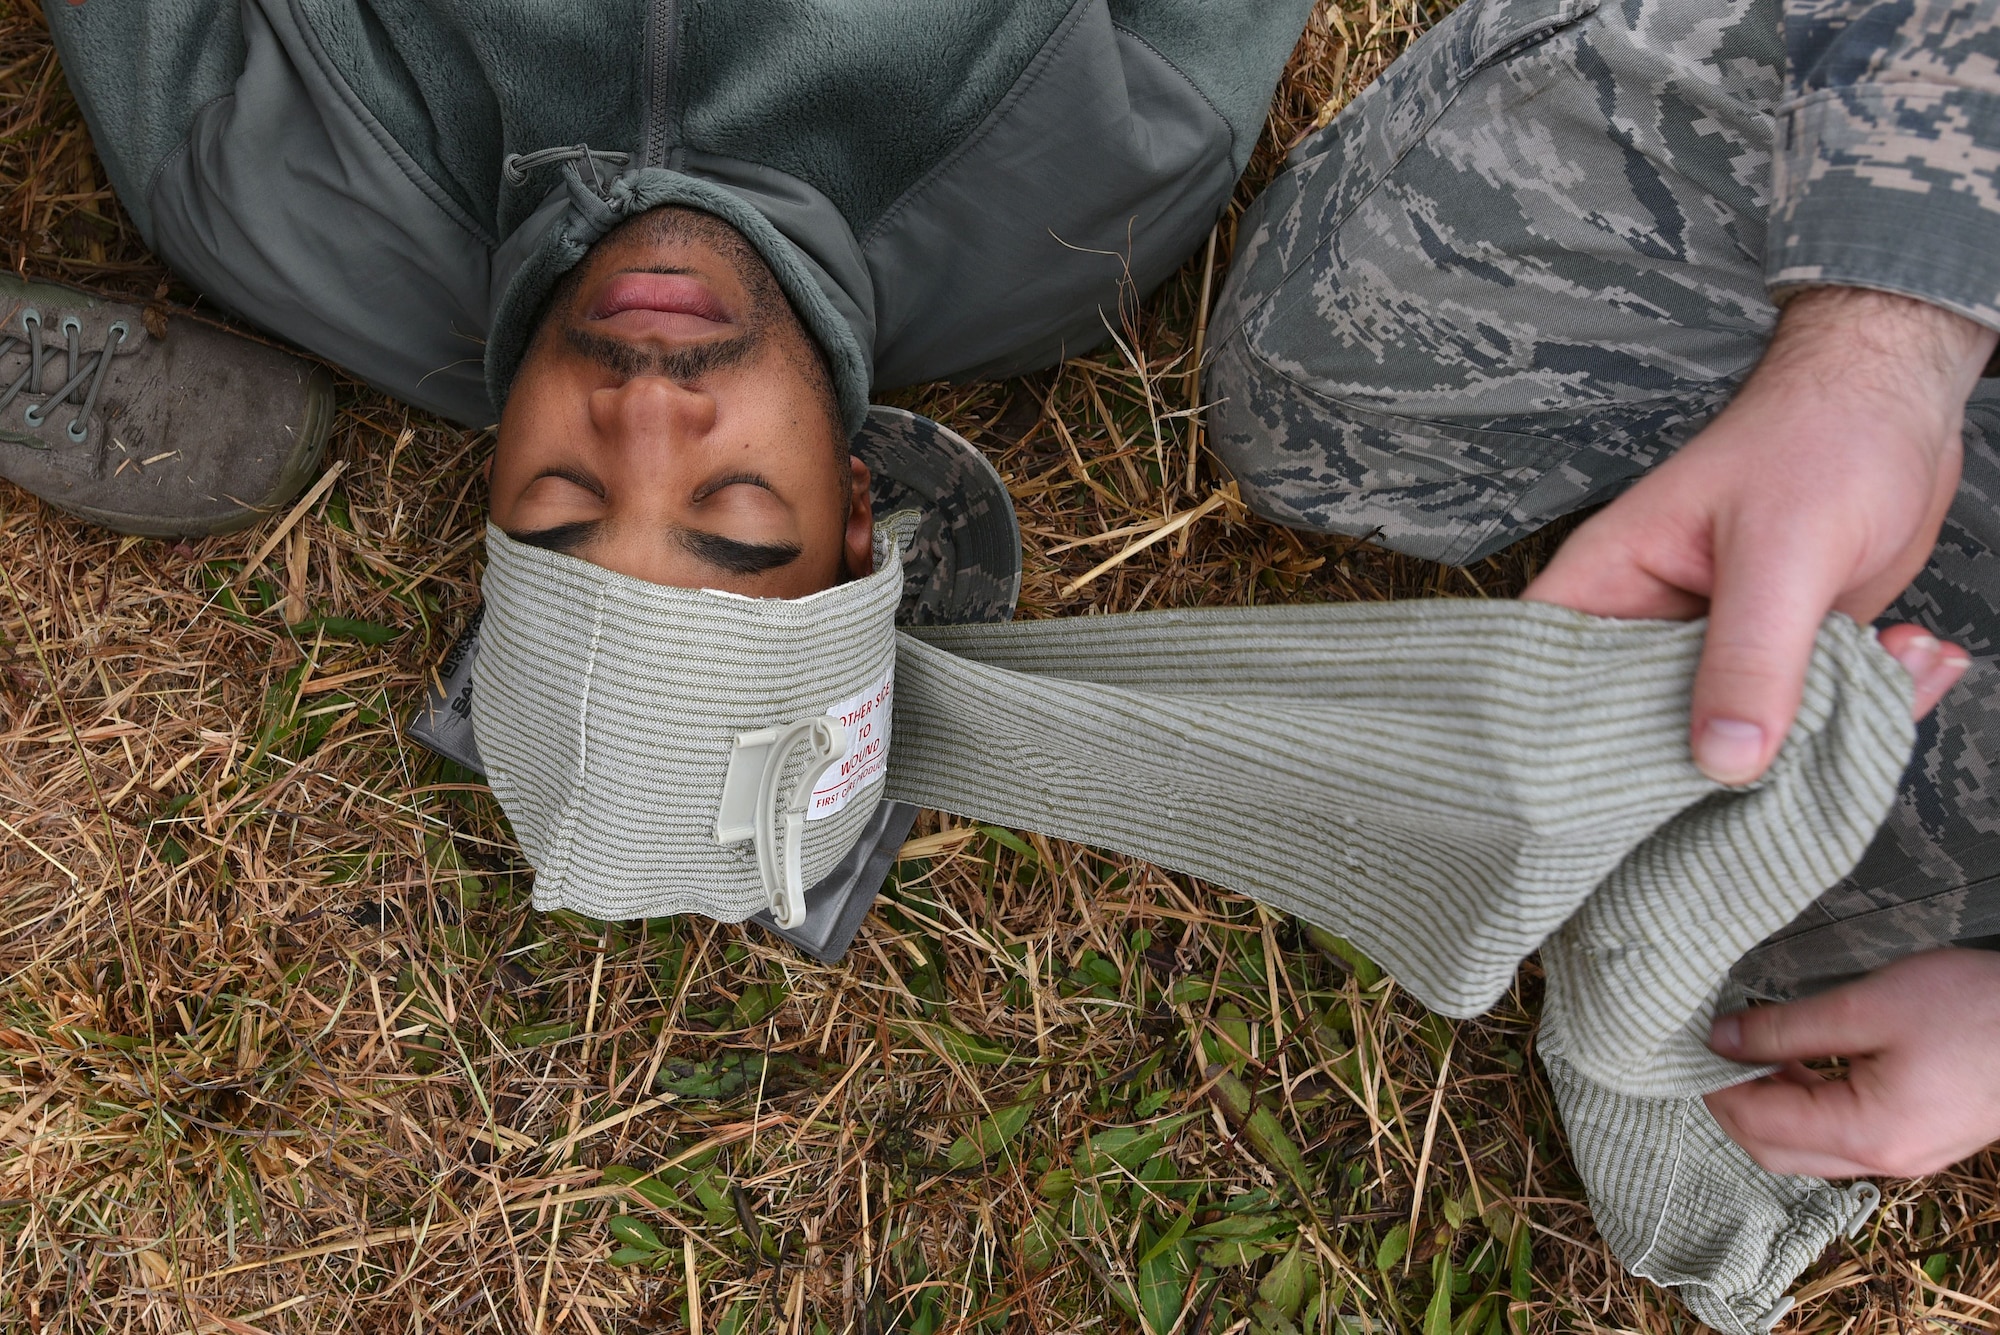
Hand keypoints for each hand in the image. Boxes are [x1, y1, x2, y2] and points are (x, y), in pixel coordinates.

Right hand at [1523, 287, 1994, 782]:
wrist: (1899, 398)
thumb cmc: (1818, 437)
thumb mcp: (1782, 550)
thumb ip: (1753, 657)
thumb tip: (1726, 763)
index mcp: (1609, 588)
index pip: (1548, 683)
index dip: (1560, 750)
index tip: (1609, 804)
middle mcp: (1651, 628)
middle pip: (1648, 733)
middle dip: (1732, 757)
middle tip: (1799, 752)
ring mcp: (1718, 651)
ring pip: (1743, 737)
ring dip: (1828, 725)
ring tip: (1892, 665)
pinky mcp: (1783, 662)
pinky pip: (1809, 718)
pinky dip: (1873, 704)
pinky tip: (1915, 657)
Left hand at [1704, 948, 1999, 1176]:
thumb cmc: (1974, 1008)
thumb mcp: (1870, 1004)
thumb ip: (1787, 1027)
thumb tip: (1719, 1040)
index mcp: (1866, 1132)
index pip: (1758, 1125)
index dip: (1713, 1089)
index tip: (1684, 1048)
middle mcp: (1882, 1160)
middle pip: (1775, 1151)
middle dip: (1732, 1106)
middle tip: (1707, 1054)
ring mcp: (1905, 1156)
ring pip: (1807, 1150)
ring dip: (1770, 1107)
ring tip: (1749, 1050)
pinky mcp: (1921, 1139)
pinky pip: (1842, 1138)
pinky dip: (1806, 1107)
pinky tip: (1797, 1062)